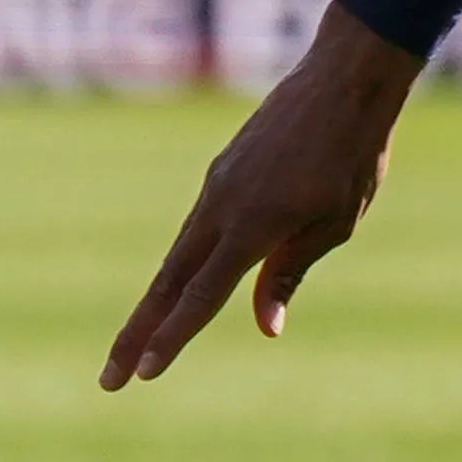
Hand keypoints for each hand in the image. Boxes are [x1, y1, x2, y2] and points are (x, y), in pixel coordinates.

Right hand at [99, 3, 423, 389]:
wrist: (342, 82)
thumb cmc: (352, 156)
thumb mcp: (335, 223)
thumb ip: (290, 271)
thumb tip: (264, 325)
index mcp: (251, 226)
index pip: (201, 296)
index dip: (172, 337)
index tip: (144, 374)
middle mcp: (220, 207)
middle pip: (168, 283)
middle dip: (137, 333)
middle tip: (109, 380)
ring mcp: (216, 187)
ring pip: (177, 256)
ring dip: (154, 303)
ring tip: (132, 346)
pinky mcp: (222, 173)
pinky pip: (197, 229)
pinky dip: (180, 266)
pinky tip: (179, 288)